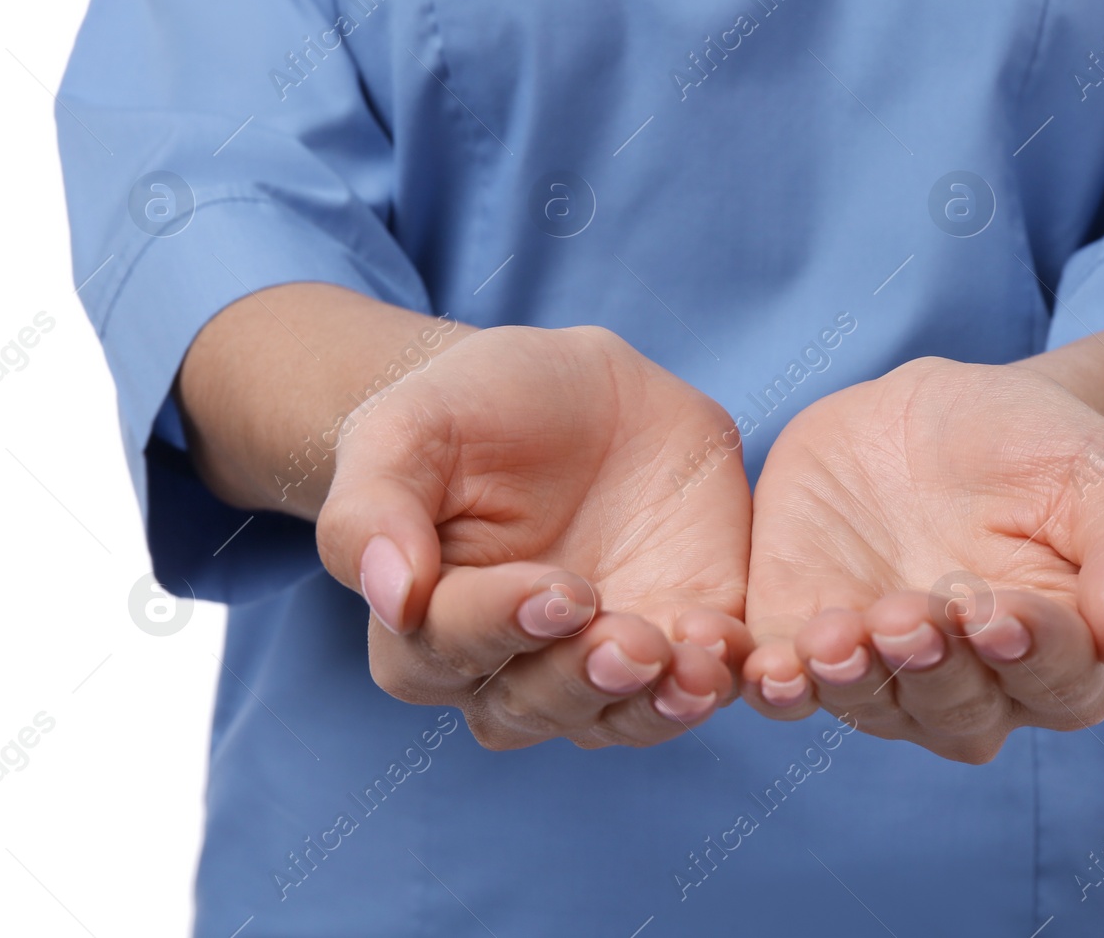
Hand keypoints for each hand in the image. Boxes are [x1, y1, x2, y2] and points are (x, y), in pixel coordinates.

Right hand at [315, 325, 752, 749]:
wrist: (576, 387)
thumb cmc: (470, 409)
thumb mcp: (406, 429)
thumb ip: (374, 508)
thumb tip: (386, 595)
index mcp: (430, 623)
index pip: (448, 651)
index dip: (500, 627)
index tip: (555, 589)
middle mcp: (514, 664)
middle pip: (535, 706)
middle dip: (583, 679)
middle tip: (628, 642)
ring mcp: (604, 658)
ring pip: (620, 716)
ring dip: (654, 702)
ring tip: (691, 667)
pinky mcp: (685, 634)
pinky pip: (700, 681)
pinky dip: (718, 676)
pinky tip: (729, 650)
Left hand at [740, 357, 1103, 762]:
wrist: (947, 417)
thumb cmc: (1047, 453)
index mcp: (1061, 658)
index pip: (1056, 678)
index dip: (1030, 651)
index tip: (1000, 611)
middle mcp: (971, 686)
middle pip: (956, 705)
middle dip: (932, 667)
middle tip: (912, 618)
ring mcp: (883, 672)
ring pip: (869, 704)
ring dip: (851, 681)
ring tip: (838, 638)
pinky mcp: (803, 637)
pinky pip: (785, 680)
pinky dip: (771, 681)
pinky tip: (760, 668)